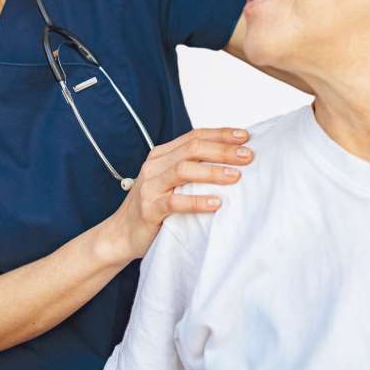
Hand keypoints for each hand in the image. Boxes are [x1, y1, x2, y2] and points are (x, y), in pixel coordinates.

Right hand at [101, 127, 253, 261]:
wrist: (121, 234)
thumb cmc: (153, 207)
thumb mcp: (170, 182)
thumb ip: (191, 170)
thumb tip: (231, 162)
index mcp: (161, 155)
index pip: (194, 136)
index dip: (220, 134)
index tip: (245, 136)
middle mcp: (154, 166)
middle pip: (192, 149)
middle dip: (222, 150)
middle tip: (248, 156)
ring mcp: (150, 186)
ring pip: (183, 170)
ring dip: (212, 171)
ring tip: (235, 176)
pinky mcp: (149, 209)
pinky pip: (175, 202)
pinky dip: (197, 201)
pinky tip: (216, 203)